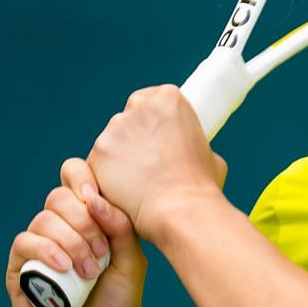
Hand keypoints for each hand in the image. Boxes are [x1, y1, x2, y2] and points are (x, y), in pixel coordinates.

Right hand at [4, 158, 148, 306]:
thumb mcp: (131, 264)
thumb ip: (121, 227)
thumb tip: (94, 197)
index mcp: (89, 223)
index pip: (76, 179)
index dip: (83, 178)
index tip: (98, 200)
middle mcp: (62, 232)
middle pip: (59, 196)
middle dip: (83, 220)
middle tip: (102, 253)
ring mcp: (39, 252)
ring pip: (43, 219)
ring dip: (70, 241)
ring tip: (88, 272)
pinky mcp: (20, 273)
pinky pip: (24, 243)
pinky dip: (46, 250)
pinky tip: (64, 270)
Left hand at [87, 85, 226, 244]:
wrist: (180, 209)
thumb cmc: (200, 185)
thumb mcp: (209, 153)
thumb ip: (191, 142)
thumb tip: (184, 149)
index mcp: (169, 98)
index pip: (151, 99)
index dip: (153, 121)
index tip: (157, 139)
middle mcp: (138, 106)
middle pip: (128, 117)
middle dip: (134, 137)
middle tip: (148, 163)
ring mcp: (115, 129)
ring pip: (111, 141)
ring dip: (119, 157)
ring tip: (138, 183)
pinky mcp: (98, 153)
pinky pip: (99, 163)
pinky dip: (107, 176)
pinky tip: (124, 192)